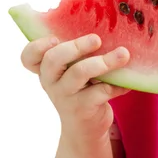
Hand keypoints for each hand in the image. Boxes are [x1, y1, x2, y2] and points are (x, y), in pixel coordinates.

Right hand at [20, 34, 130, 150]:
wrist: (85, 129)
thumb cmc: (82, 89)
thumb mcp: (75, 71)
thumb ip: (82, 54)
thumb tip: (111, 28)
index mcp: (47, 69)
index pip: (29, 57)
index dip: (38, 46)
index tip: (56, 38)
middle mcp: (51, 82)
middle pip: (53, 59)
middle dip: (76, 46)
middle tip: (96, 39)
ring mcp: (65, 97)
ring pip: (79, 73)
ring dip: (103, 62)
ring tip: (123, 54)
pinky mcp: (82, 109)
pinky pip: (101, 91)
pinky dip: (118, 84)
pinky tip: (127, 82)